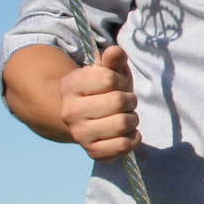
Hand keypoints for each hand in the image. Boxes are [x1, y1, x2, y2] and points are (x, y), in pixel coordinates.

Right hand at [59, 45, 140, 160]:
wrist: (87, 117)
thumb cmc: (103, 89)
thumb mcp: (108, 70)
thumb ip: (114, 59)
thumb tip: (115, 52)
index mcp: (70, 85)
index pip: (109, 79)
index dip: (120, 80)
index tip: (117, 84)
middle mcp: (69, 112)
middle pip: (118, 102)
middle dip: (130, 100)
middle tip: (125, 102)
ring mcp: (79, 134)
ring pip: (123, 124)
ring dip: (133, 118)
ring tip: (125, 116)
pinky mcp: (92, 151)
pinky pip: (124, 146)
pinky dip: (134, 138)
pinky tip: (128, 132)